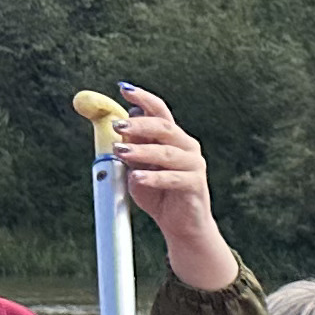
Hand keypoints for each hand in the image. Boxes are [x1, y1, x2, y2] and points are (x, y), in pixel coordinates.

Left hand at [105, 85, 233, 289]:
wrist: (182, 225)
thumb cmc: (158, 193)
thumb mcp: (136, 167)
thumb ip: (130, 147)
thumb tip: (119, 126)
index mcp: (172, 137)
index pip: (159, 111)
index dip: (143, 98)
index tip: (124, 89)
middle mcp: (186, 146)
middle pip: (164, 127)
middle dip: (140, 124)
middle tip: (118, 125)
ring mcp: (194, 165)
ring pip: (166, 152)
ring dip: (142, 150)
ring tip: (121, 151)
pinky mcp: (195, 185)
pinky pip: (173, 178)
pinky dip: (154, 177)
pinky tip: (137, 178)